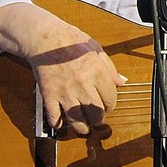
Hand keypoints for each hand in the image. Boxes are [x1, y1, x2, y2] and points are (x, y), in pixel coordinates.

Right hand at [0, 2, 126, 135]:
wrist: (44, 38)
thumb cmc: (71, 40)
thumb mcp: (96, 49)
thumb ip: (110, 68)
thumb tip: (122, 82)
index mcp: (97, 72)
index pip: (110, 99)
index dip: (111, 105)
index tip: (107, 105)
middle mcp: (82, 84)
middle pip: (96, 113)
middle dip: (99, 119)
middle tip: (97, 118)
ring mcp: (65, 91)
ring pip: (77, 119)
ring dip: (82, 127)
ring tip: (84, 127)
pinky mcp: (49, 95)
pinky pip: (54, 117)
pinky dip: (58, 124)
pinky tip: (62, 124)